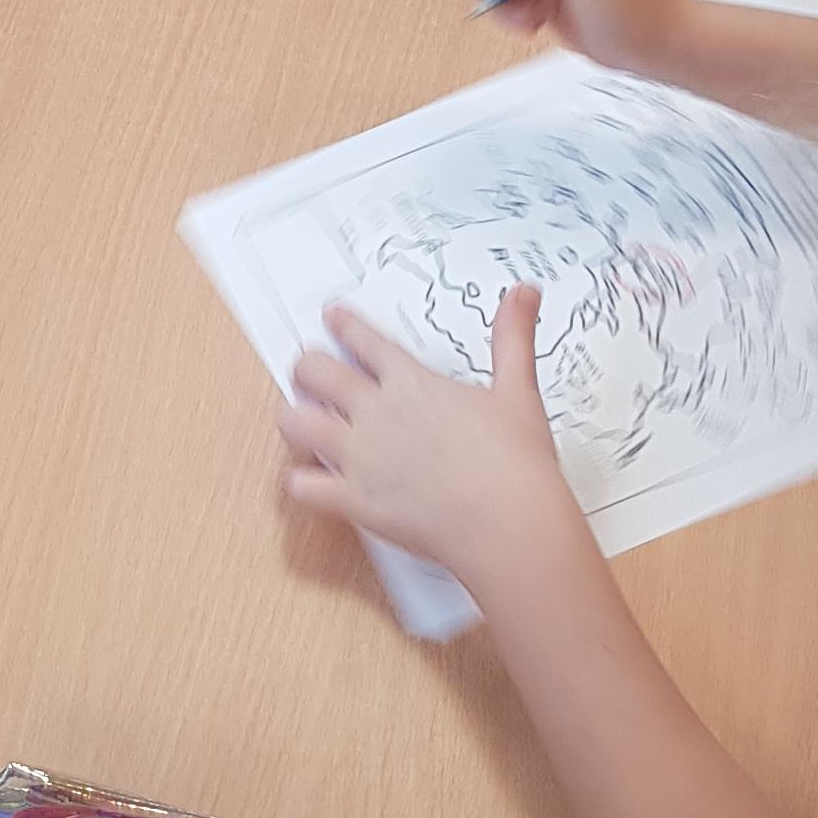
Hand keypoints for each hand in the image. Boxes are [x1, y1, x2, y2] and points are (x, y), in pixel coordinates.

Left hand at [279, 291, 580, 592]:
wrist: (506, 523)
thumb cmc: (513, 463)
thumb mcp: (517, 390)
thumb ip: (513, 337)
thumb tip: (525, 294)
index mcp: (411, 383)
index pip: (365, 340)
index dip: (344, 324)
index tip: (332, 317)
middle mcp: (377, 413)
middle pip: (316, 372)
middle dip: (306, 367)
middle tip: (308, 370)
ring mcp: (360, 457)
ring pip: (296, 423)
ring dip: (292, 418)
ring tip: (298, 419)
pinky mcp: (354, 500)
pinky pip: (303, 487)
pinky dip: (299, 483)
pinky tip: (307, 481)